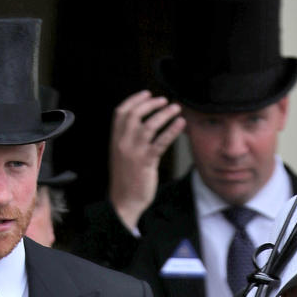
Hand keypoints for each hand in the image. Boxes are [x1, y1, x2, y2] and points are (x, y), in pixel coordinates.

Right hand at [108, 91, 184, 232]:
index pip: (121, 112)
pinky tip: (180, 124)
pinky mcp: (146, 162)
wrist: (123, 203)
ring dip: (164, 114)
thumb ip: (128, 140)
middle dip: (151, 104)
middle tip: (165, 100)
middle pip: (136, 114)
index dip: (135, 99)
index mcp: (115, 140)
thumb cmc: (125, 181)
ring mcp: (134, 152)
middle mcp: (122, 143)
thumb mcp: (121, 156)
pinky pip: (161, 141)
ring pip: (149, 125)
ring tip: (176, 108)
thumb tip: (142, 126)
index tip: (148, 94)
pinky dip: (172, 130)